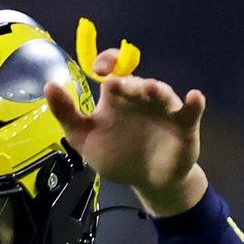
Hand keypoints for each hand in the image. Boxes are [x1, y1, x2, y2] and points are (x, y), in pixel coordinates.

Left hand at [44, 50, 206, 216]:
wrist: (146, 181)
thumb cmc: (117, 155)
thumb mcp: (84, 138)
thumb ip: (67, 114)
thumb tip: (48, 85)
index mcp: (118, 97)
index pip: (114, 69)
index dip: (108, 62)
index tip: (98, 69)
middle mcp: (141, 98)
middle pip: (135, 82)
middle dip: (127, 82)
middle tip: (115, 84)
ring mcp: (164, 109)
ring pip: (161, 93)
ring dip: (156, 89)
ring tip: (148, 89)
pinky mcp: (184, 125)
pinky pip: (190, 111)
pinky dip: (194, 103)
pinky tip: (194, 97)